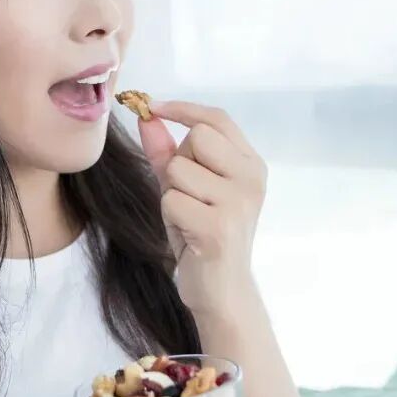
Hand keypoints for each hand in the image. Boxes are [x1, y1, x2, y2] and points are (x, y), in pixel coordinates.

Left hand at [137, 100, 267, 316]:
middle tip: (187, 193)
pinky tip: (187, 232)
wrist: (220, 290)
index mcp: (250, 164)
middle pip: (198, 137)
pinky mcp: (219, 227)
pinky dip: (170, 215)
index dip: (183, 108)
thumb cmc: (201, 233)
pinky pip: (172, 200)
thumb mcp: (184, 187)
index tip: (152, 106)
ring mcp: (239, 202)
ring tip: (187, 215)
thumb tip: (145, 115)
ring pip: (179, 169)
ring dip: (171, 192)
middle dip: (179, 161)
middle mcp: (251, 178)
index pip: (217, 119)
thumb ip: (166, 151)